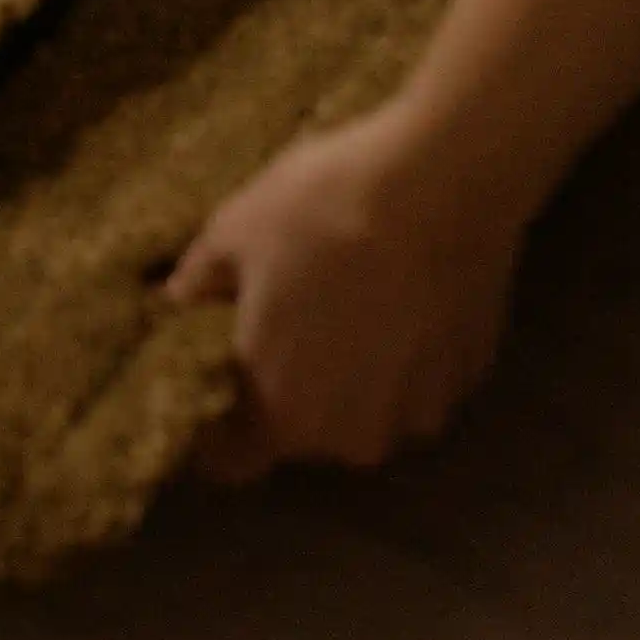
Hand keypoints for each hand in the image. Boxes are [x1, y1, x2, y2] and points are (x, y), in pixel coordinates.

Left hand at [166, 107, 527, 478]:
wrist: (445, 178)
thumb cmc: (322, 209)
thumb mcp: (232, 233)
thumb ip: (194, 287)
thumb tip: (173, 307)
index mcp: (281, 413)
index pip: (232, 461)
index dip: (216, 428)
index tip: (217, 381)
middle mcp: (351, 436)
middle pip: (301, 433)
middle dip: (285, 390)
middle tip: (284, 322)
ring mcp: (418, 413)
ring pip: (364, 410)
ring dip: (351, 377)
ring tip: (349, 306)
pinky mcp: (465, 381)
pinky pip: (415, 382)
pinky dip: (403, 356)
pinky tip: (401, 299)